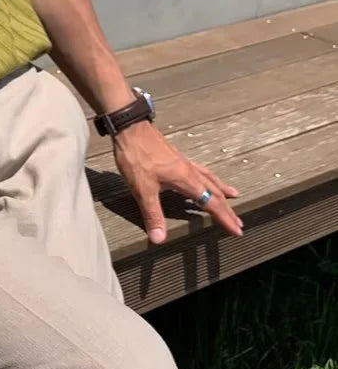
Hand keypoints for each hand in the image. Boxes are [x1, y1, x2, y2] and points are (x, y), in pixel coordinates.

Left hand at [112, 121, 242, 243]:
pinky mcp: (176, 157)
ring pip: (210, 179)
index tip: (238, 231)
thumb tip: (159, 240)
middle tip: (239, 222)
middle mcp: (190, 171)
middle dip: (228, 209)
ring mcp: (183, 163)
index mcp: (187, 181)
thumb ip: (152, 214)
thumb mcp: (142, 190)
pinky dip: (208, 177)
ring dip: (222, 190)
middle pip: (215, 192)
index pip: (212, 204)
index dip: (225, 219)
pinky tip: (203, 177)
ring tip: (233, 195)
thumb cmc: (136, 157)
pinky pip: (200, 170)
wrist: (130, 128)